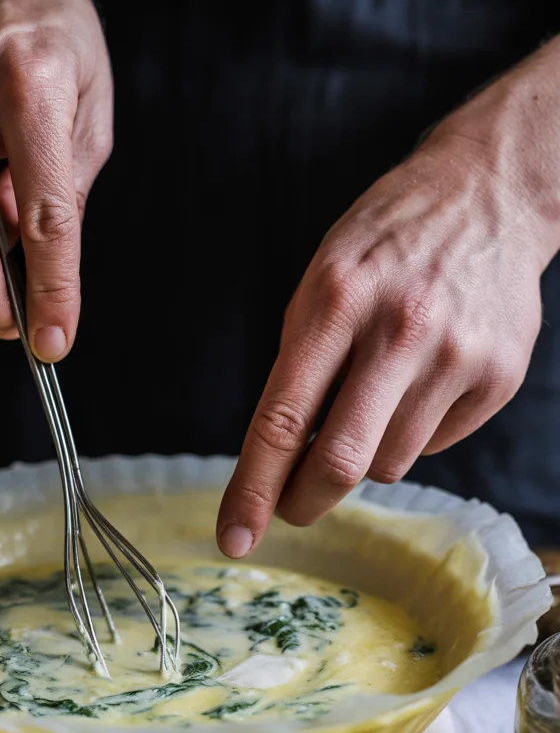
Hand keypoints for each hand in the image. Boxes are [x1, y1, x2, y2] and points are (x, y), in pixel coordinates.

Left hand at [217, 45, 559, 557]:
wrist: (488, 195)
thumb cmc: (386, 242)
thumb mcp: (322, 280)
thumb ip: (300, 365)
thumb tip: (280, 459)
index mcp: (337, 300)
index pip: (282, 419)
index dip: (252, 489)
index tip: (234, 537)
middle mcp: (400, 329)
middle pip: (340, 461)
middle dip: (304, 501)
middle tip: (291, 508)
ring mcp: (456, 355)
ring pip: (388, 462)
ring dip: (365, 452)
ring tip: (375, 394)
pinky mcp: (498, 376)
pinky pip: (436, 445)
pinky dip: (414, 432)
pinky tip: (423, 380)